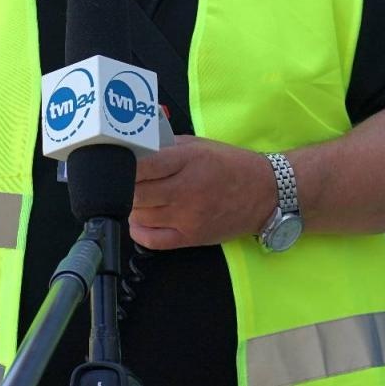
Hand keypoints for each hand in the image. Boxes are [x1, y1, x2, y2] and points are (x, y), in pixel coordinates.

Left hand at [129, 135, 273, 250]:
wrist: (265, 194)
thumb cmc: (231, 165)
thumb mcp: (200, 145)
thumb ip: (167, 145)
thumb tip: (138, 145)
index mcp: (189, 161)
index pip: (143, 166)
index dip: (125, 165)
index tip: (119, 162)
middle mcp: (186, 190)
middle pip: (136, 193)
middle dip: (125, 186)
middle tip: (126, 180)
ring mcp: (187, 217)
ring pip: (140, 215)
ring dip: (132, 205)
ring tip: (139, 196)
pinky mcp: (190, 238)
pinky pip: (151, 240)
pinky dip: (138, 230)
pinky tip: (140, 219)